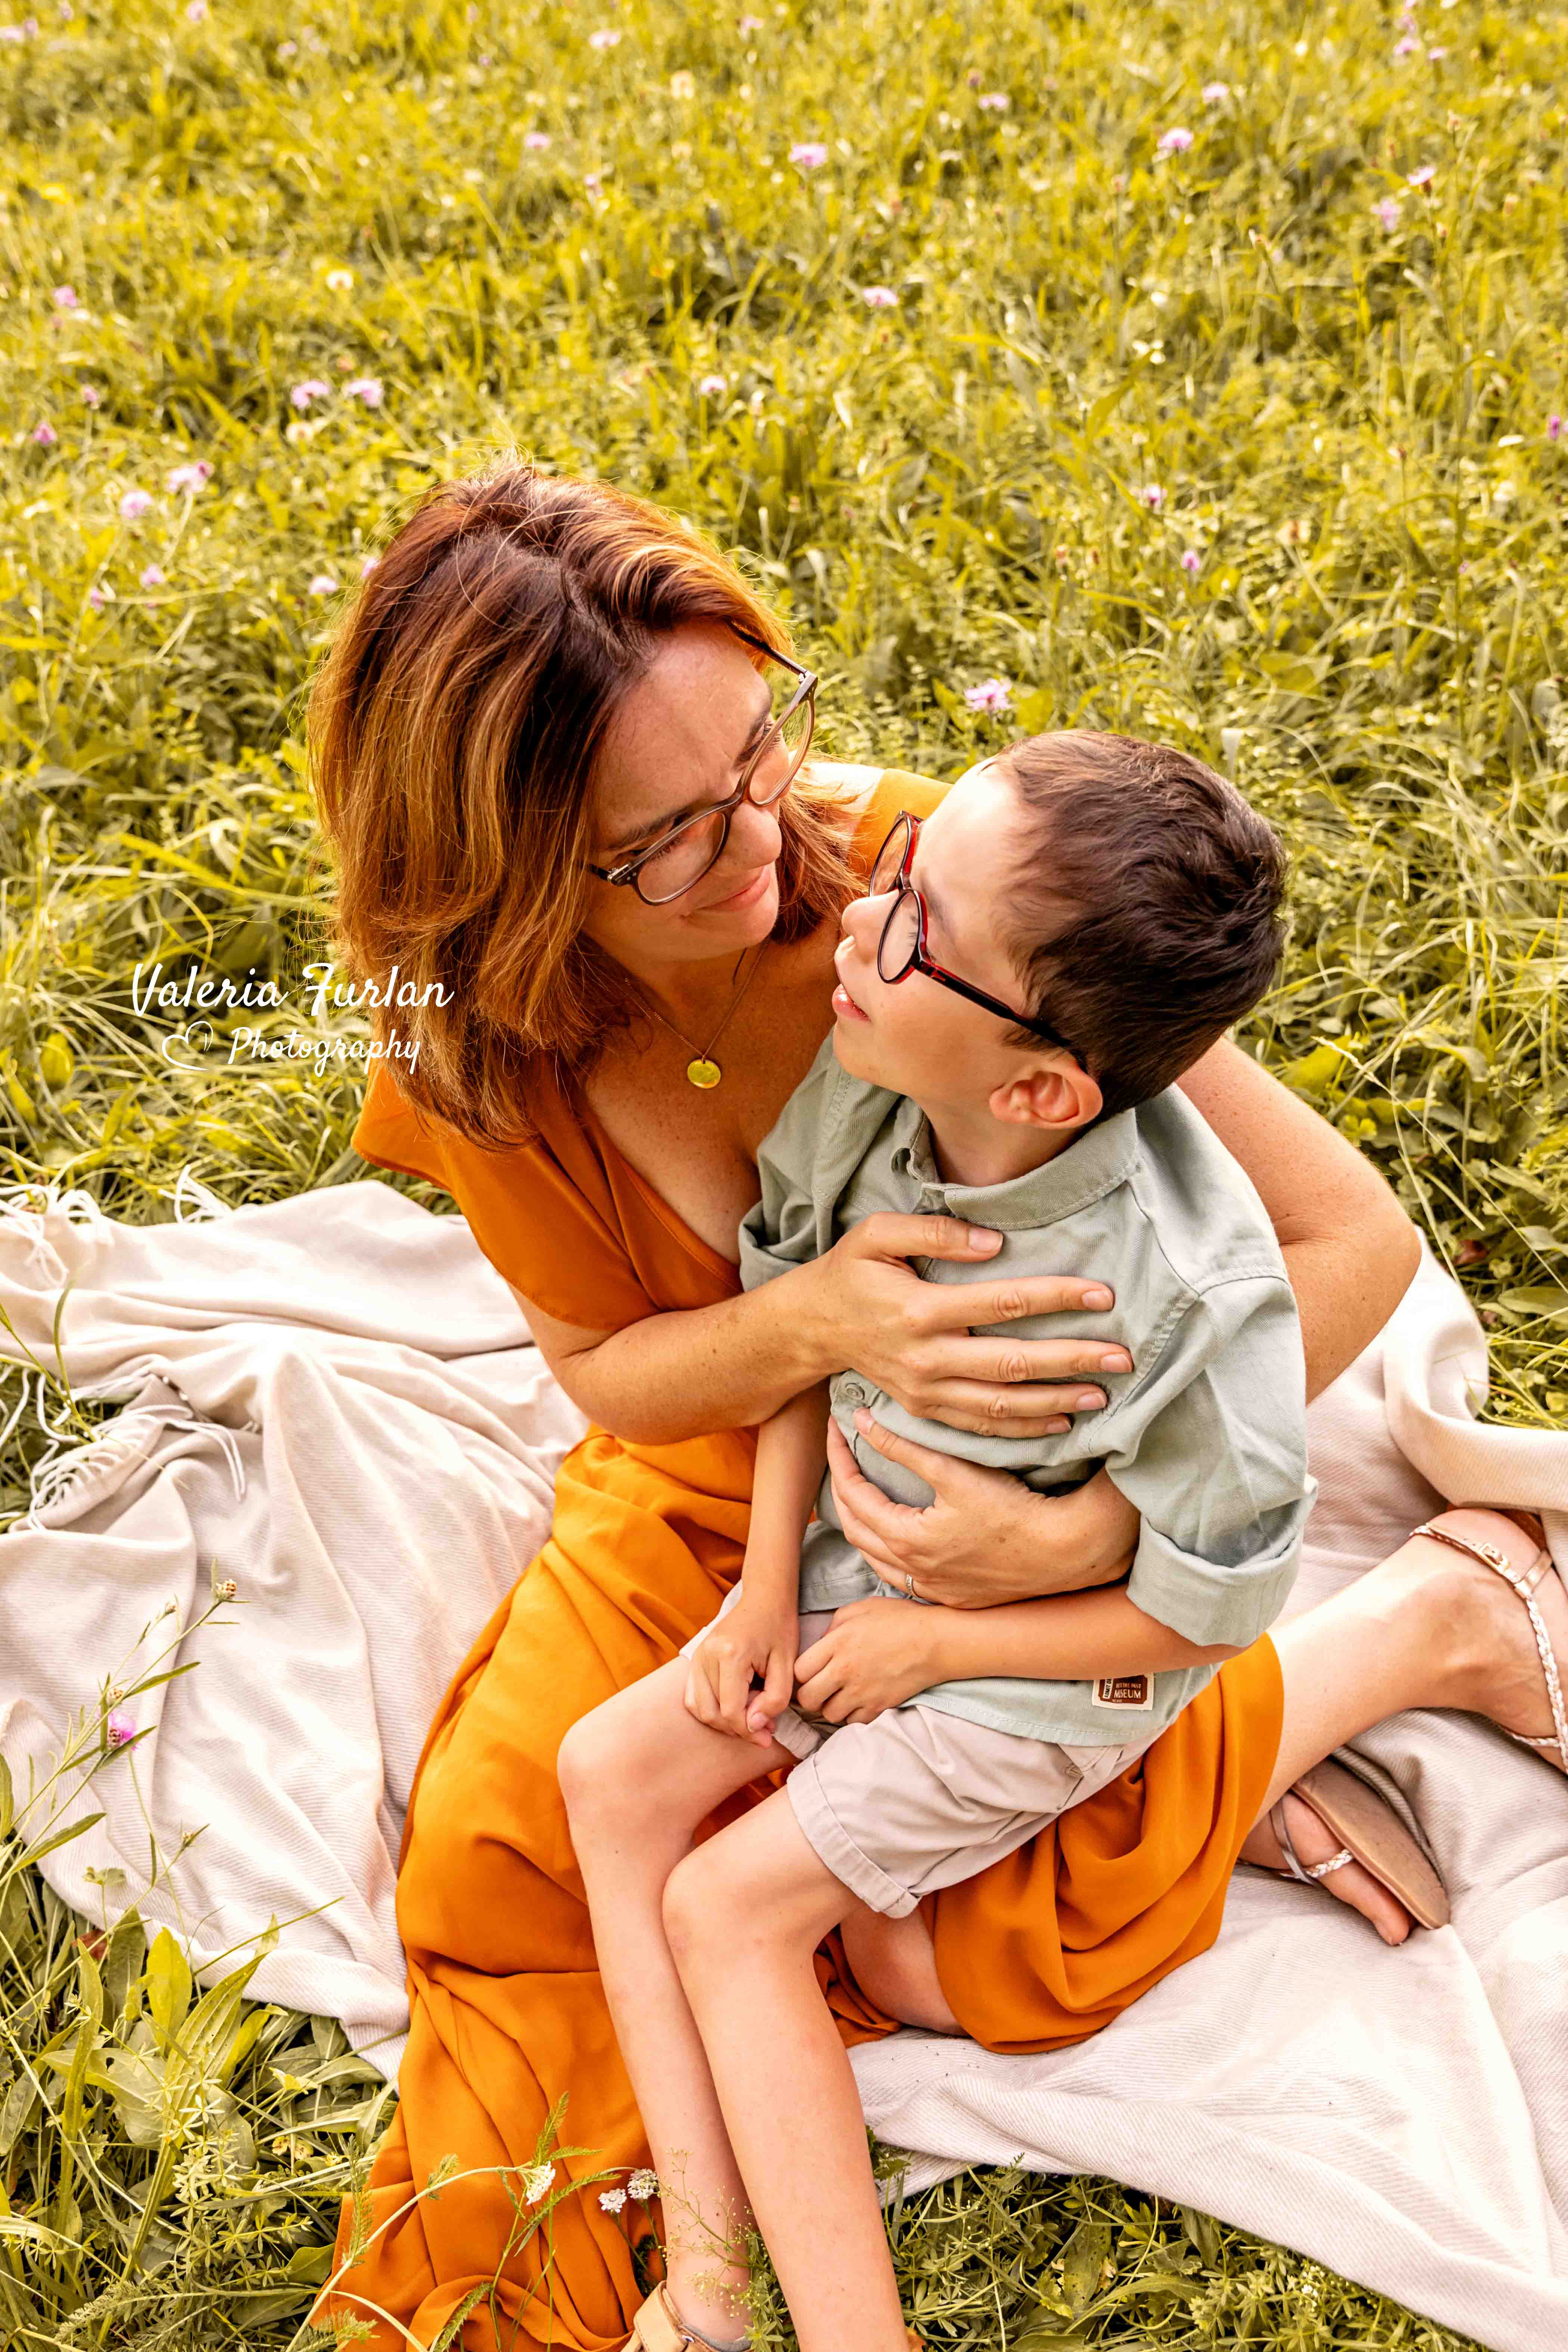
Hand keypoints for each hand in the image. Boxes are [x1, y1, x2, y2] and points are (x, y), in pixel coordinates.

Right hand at [685, 1596, 797, 1745]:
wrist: (764, 1599)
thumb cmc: (779, 1628)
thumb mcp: (787, 1665)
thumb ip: (774, 1699)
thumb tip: (755, 1726)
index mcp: (730, 1654)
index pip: (731, 1711)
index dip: (750, 1731)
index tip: (769, 1735)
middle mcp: (706, 1655)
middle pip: (712, 1713)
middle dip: (739, 1729)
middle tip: (765, 1729)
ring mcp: (697, 1656)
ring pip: (700, 1709)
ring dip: (724, 1723)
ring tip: (751, 1718)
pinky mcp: (694, 1658)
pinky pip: (693, 1697)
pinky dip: (711, 1710)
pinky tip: (734, 1708)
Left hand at [792, 1595, 940, 1724]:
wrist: (936, 1641)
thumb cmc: (899, 1620)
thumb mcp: (860, 1609)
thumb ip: (833, 1626)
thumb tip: (821, 1644)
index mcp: (837, 1643)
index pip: (799, 1671)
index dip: (801, 1673)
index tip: (810, 1671)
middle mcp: (845, 1670)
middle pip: (808, 1699)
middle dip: (810, 1695)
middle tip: (820, 1688)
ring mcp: (862, 1692)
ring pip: (829, 1715)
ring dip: (831, 1707)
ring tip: (841, 1695)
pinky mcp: (879, 1706)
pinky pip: (853, 1722)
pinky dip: (853, 1715)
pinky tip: (860, 1701)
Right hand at [803, 1213, 1131, 1439]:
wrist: (812, 1327)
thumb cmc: (850, 1272)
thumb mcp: (876, 1234)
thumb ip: (935, 1232)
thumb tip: (994, 1242)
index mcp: (920, 1310)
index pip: (1004, 1303)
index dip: (1057, 1297)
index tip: (1103, 1294)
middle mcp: (927, 1358)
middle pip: (1013, 1363)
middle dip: (1072, 1360)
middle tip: (1121, 1357)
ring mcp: (926, 1391)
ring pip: (1001, 1405)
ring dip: (1056, 1400)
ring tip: (1102, 1393)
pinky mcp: (924, 1410)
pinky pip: (980, 1428)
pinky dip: (1022, 1430)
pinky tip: (1060, 1423)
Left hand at [826, 1414, 1139, 1609]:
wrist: (1064, 1553)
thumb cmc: (1014, 1510)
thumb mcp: (954, 1471)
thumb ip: (904, 1447)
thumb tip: (862, 1422)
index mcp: (905, 1540)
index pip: (852, 1494)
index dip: (839, 1457)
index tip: (836, 1429)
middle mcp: (912, 1572)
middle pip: (854, 1529)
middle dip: (843, 1490)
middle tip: (843, 1457)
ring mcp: (932, 1590)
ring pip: (875, 1559)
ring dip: (862, 1525)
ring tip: (862, 1493)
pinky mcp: (953, 1598)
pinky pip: (902, 1579)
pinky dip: (888, 1553)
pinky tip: (897, 1536)